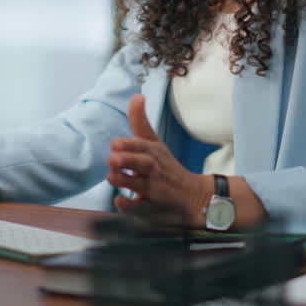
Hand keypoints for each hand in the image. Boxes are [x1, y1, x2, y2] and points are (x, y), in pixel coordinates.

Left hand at [107, 94, 211, 227]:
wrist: (193, 196)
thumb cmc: (166, 166)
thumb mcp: (155, 143)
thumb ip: (141, 122)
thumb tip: (137, 95)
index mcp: (154, 153)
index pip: (143, 145)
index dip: (130, 145)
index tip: (116, 143)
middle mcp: (155, 170)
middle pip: (144, 164)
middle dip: (129, 160)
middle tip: (113, 158)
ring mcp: (155, 190)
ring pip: (141, 186)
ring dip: (126, 181)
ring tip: (112, 177)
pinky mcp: (152, 208)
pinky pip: (142, 209)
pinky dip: (131, 206)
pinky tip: (120, 201)